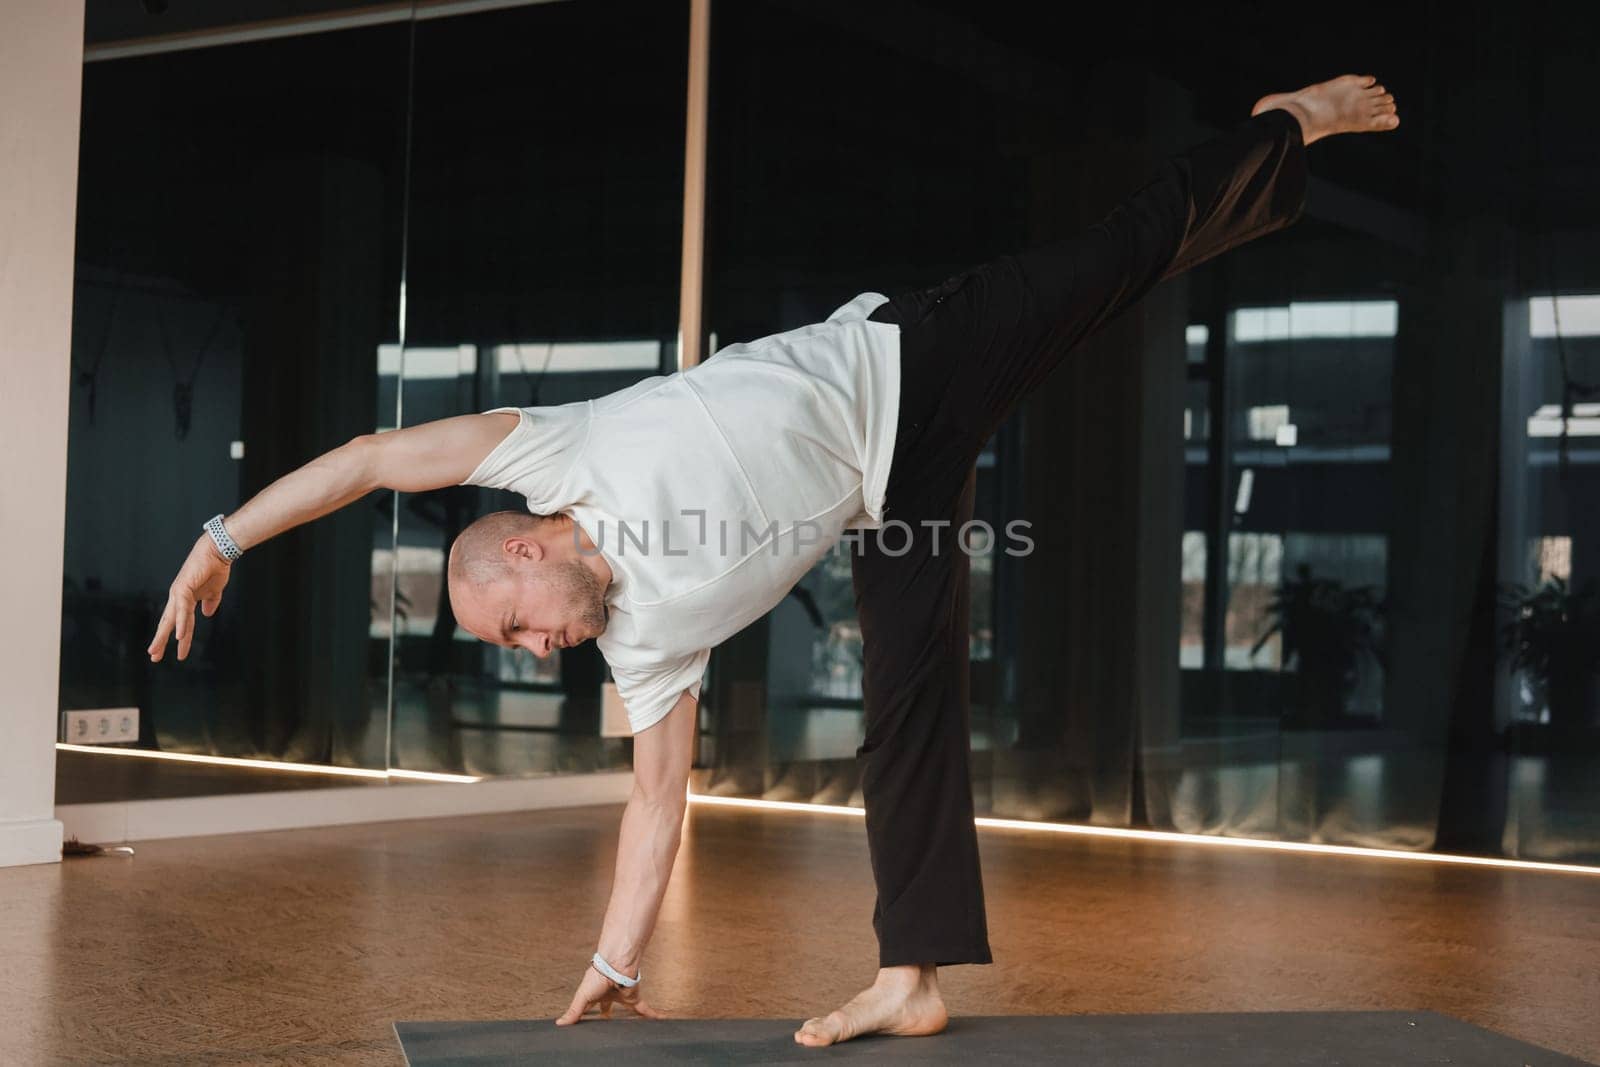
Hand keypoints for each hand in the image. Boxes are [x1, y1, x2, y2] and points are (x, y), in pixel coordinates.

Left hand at [148, 534, 232, 661]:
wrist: (217, 551)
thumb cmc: (215, 568)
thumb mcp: (214, 591)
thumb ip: (210, 602)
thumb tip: (207, 614)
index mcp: (185, 599)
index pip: (178, 622)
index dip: (175, 637)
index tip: (174, 652)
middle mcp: (178, 597)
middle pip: (167, 623)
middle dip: (160, 640)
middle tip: (154, 656)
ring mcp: (179, 593)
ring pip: (170, 619)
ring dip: (164, 636)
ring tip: (158, 651)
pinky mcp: (183, 588)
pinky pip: (182, 609)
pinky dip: (180, 623)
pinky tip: (179, 635)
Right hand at [555, 963, 664, 1025]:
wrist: (615, 967)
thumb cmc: (597, 977)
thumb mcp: (582, 997)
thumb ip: (573, 1012)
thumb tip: (560, 1024)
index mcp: (594, 995)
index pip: (588, 1007)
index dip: (585, 1015)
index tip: (582, 1022)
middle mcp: (608, 995)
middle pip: (607, 1008)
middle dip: (606, 1015)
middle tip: (606, 1025)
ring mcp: (621, 996)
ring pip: (625, 1010)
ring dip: (627, 1018)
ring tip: (630, 1028)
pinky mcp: (634, 998)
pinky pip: (644, 1009)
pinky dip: (651, 1015)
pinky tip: (659, 1020)